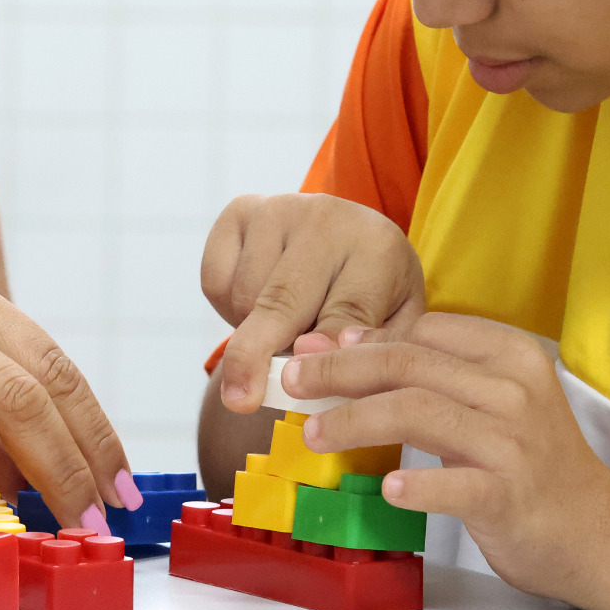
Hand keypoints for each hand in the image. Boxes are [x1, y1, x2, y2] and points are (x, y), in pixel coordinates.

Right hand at [202, 194, 427, 417]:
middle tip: (240, 399)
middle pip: (284, 300)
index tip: (296, 383)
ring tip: (285, 329)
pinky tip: (259, 303)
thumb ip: (368, 349)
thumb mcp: (392, 325)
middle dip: (257, 353)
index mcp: (378, 246)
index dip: (322, 354)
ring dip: (253, 333)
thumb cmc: (375, 295)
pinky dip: (227, 310)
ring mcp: (279, 209)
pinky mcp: (239, 211)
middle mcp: (327, 217)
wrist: (349, 238)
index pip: (347, 311)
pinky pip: (217, 280)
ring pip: (246, 297)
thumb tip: (315, 357)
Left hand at [283, 315, 609, 608]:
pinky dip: (417, 485)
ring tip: (314, 433)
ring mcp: (515, 443)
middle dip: (339, 370)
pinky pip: (455, 485)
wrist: (596, 530)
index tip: (312, 352)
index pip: (421, 331)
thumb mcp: (486, 402)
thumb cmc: (528, 461)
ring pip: (419, 411)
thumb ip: (425, 371)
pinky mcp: (511, 496)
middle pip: (409, 364)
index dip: (359, 340)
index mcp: (510, 354)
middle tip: (292, 382)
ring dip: (355, 419)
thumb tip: (340, 342)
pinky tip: (387, 488)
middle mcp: (515, 390)